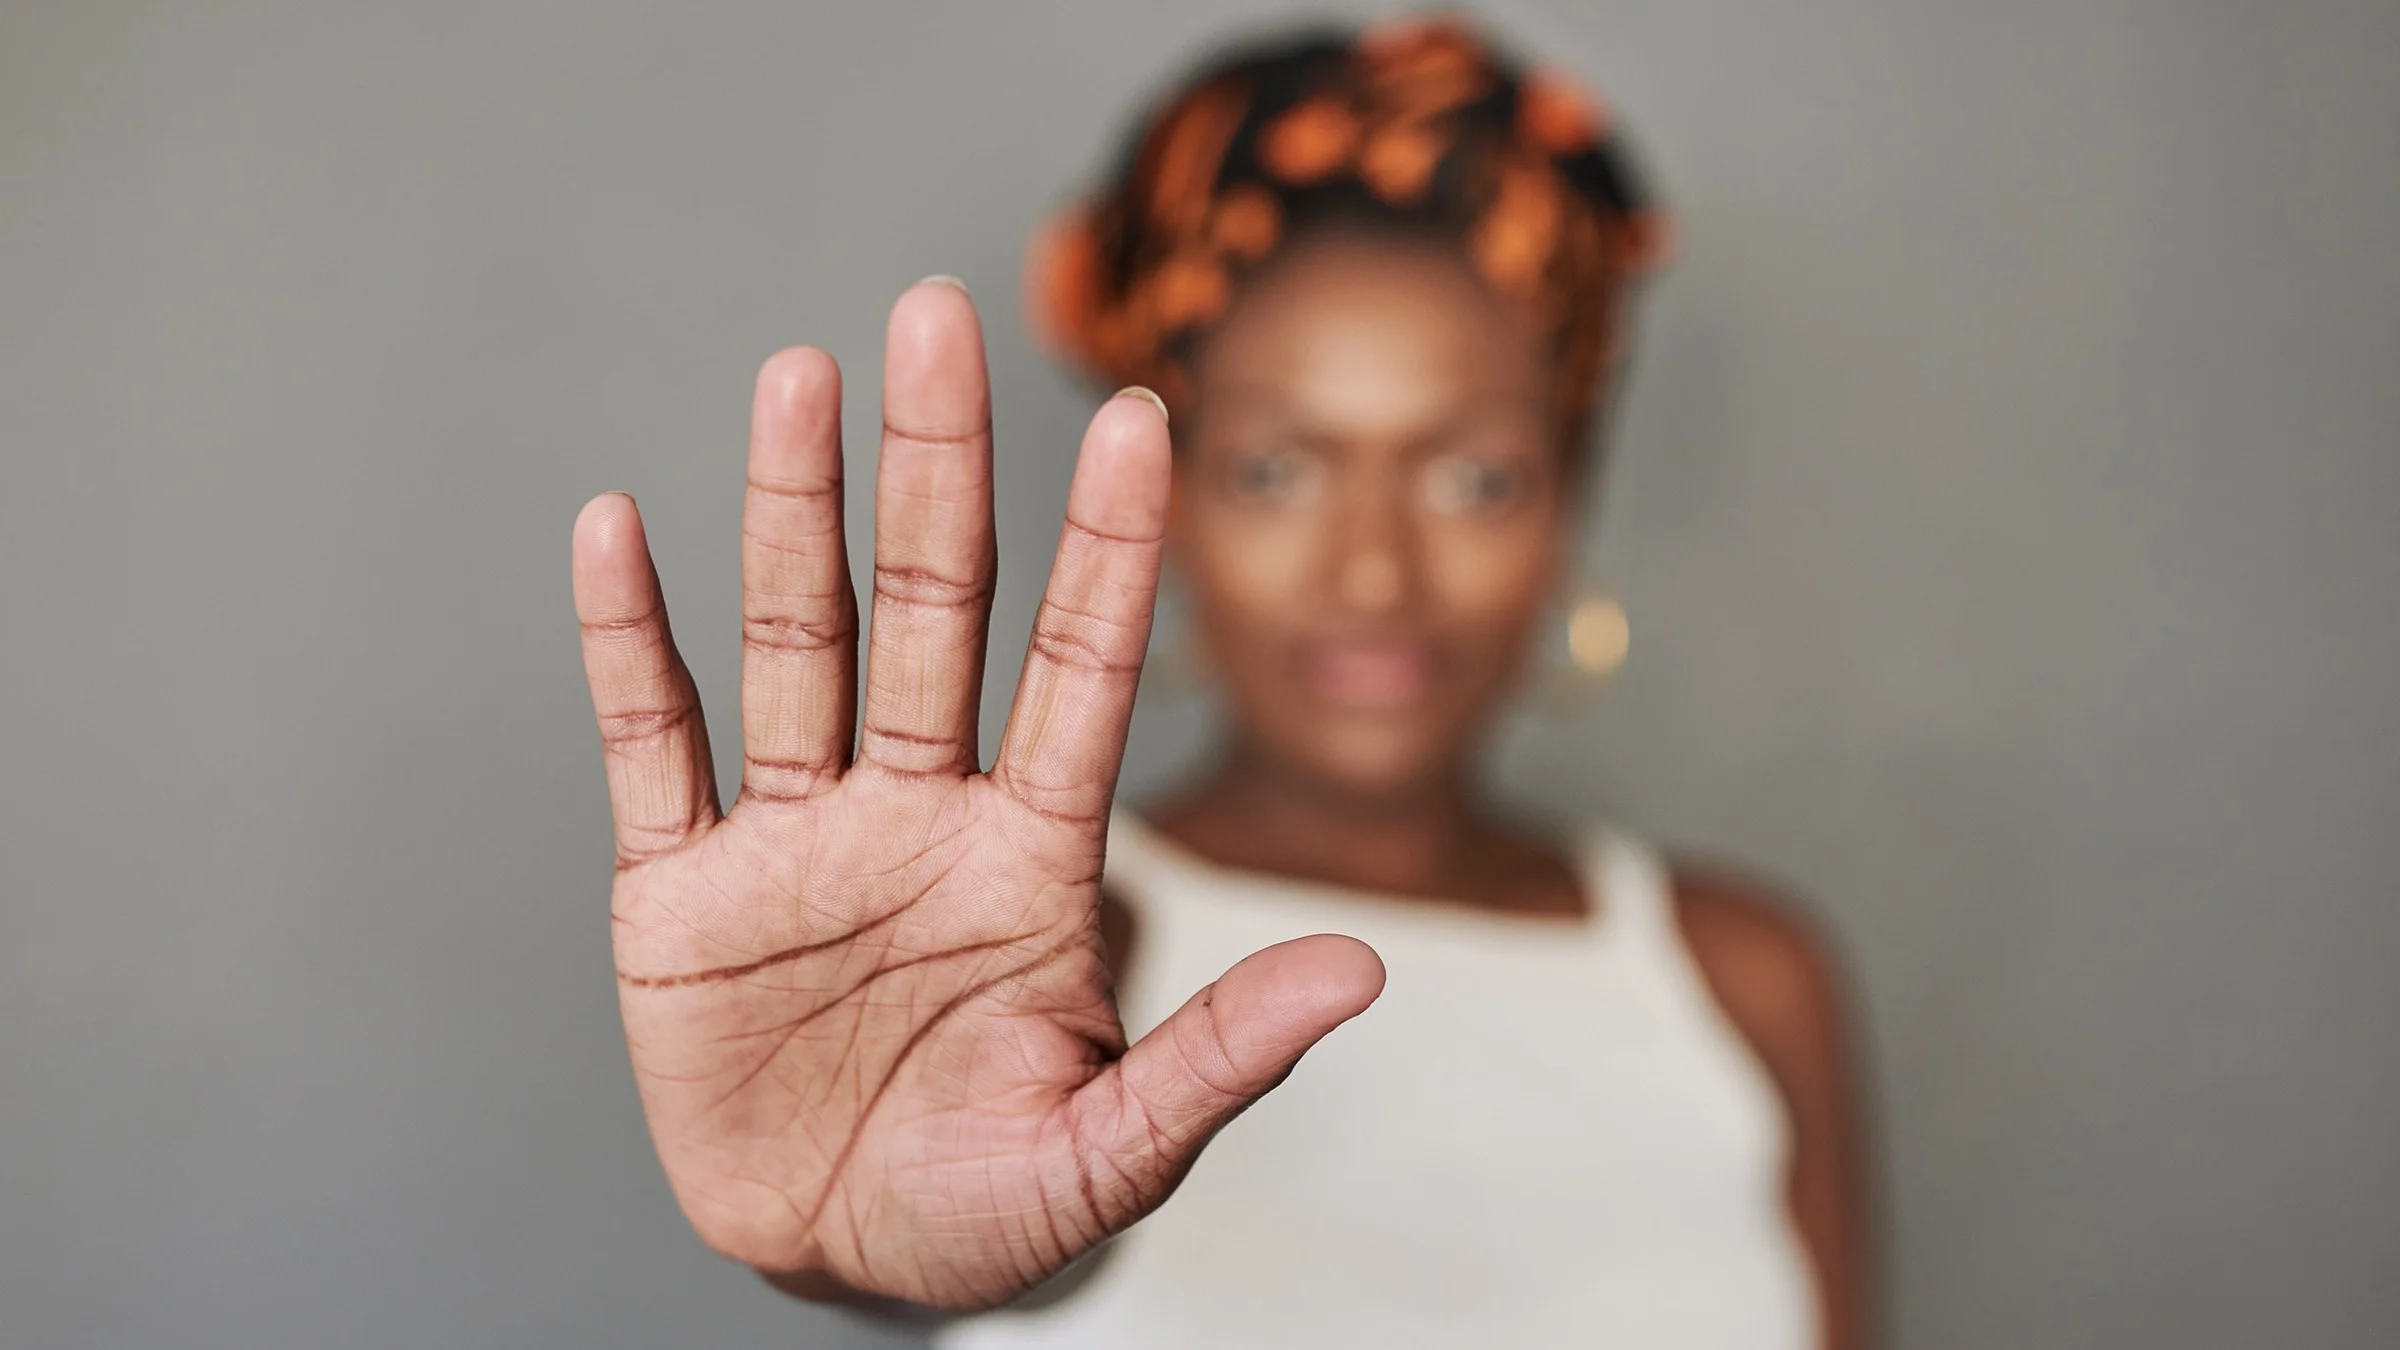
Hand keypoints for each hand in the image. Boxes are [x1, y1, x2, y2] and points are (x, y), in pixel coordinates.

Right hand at [570, 281, 1383, 1308]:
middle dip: (940, 468)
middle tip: (936, 314)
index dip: (1108, 552)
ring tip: (801, 374)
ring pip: (797, 645)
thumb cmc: (990, 1208)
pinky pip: (651, 743)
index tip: (1141, 420)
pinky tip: (619, 528)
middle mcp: (918, 814)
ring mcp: (796, 840)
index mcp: (1032, 860)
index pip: (1081, 673)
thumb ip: (1223, 1056)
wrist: (836, 1265)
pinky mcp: (677, 891)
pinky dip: (627, 642)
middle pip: (934, 611)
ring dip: (791, 512)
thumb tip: (1366, 967)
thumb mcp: (1116, 1151)